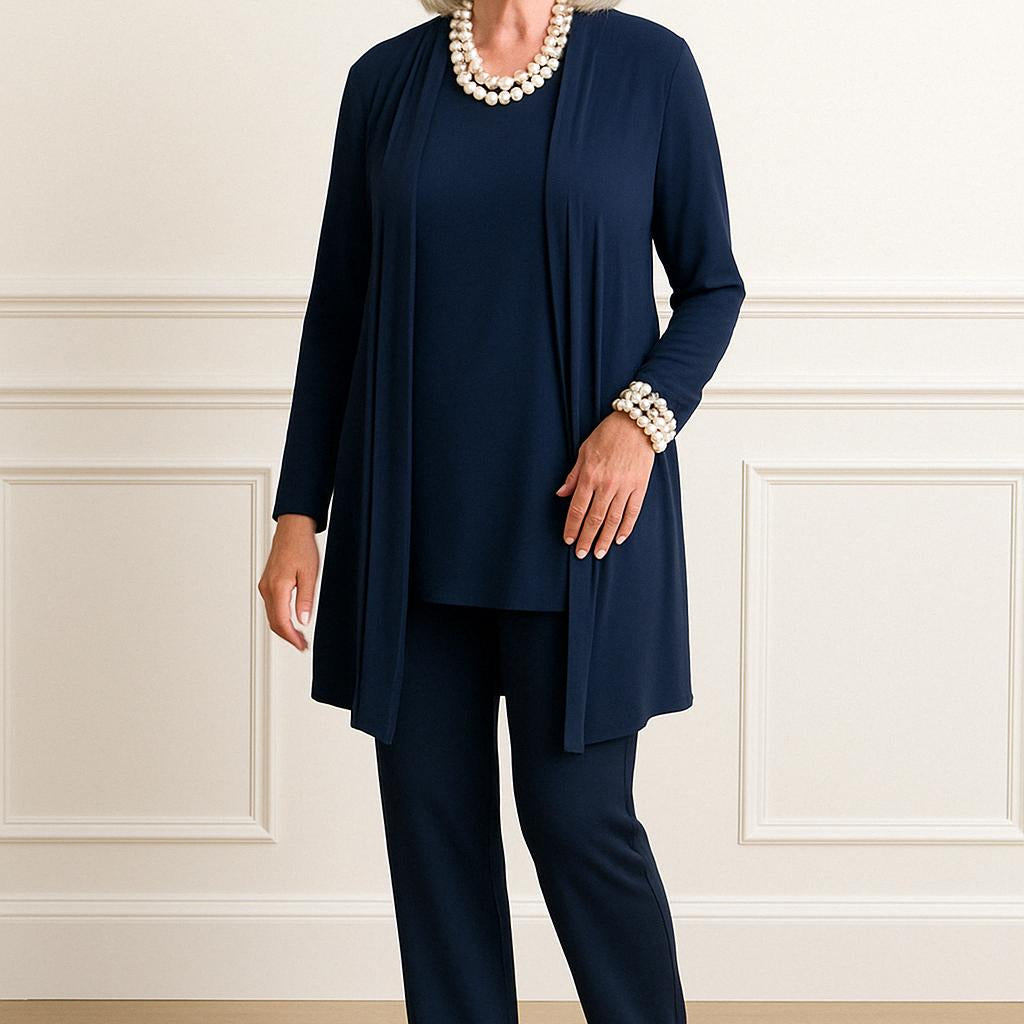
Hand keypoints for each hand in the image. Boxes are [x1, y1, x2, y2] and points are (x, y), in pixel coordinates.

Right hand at [258, 514, 318, 650]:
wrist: (292, 529)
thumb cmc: (301, 546)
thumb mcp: (309, 574)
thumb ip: (305, 599)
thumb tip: (303, 620)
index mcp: (277, 587)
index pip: (282, 622)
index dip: (292, 638)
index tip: (302, 646)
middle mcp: (267, 588)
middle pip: (274, 622)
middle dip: (288, 637)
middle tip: (302, 645)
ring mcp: (265, 585)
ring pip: (271, 615)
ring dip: (283, 628)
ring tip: (299, 636)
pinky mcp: (267, 582)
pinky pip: (271, 606)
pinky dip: (280, 617)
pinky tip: (290, 620)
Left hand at [555, 411, 654, 559]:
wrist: (636, 423)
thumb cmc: (607, 435)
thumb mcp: (584, 451)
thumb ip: (573, 475)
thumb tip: (561, 494)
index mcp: (590, 476)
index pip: (578, 508)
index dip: (572, 527)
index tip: (568, 540)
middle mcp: (607, 484)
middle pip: (594, 519)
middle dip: (587, 538)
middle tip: (581, 554)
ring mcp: (625, 487)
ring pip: (613, 520)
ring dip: (605, 538)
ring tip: (599, 553)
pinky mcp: (640, 486)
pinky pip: (632, 512)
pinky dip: (625, 527)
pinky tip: (618, 539)